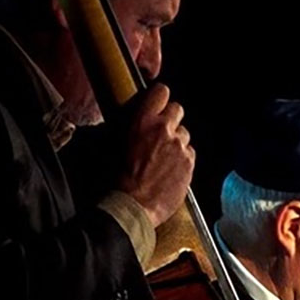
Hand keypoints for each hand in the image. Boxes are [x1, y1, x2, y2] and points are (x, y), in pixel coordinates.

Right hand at [117, 84, 194, 227]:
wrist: (131, 206)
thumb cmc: (115, 179)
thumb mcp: (109, 145)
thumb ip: (122, 127)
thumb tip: (122, 120)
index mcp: (142, 121)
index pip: (161, 92)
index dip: (159, 97)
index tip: (157, 102)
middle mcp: (164, 130)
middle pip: (178, 109)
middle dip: (170, 119)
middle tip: (160, 132)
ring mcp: (180, 146)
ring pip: (184, 133)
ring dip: (176, 141)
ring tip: (162, 157)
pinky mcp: (190, 163)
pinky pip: (189, 153)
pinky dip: (182, 159)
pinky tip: (169, 170)